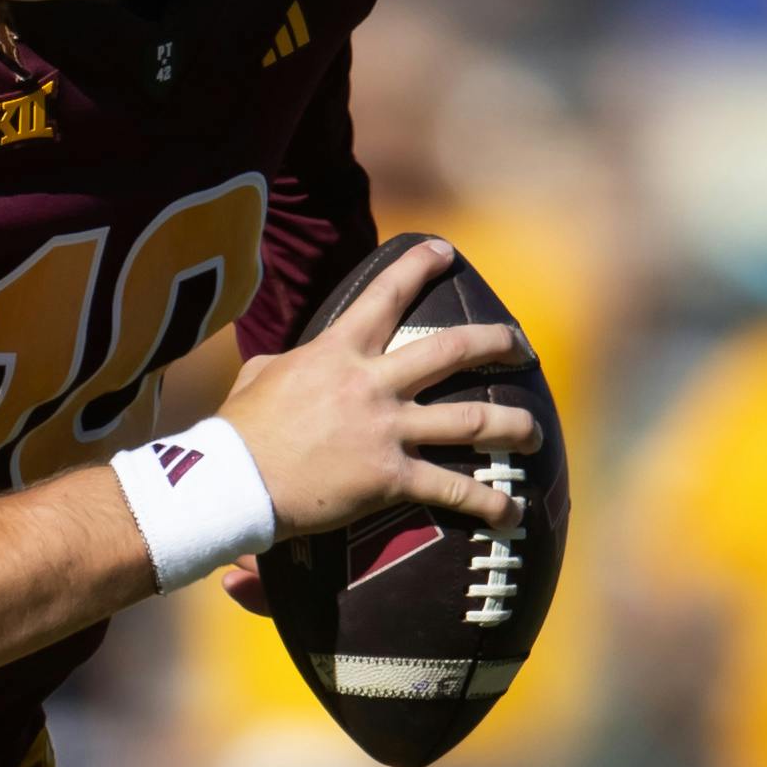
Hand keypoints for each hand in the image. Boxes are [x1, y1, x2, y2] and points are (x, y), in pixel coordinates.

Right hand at [219, 240, 537, 542]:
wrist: (231, 481)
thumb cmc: (238, 431)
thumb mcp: (259, 376)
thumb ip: (285, 362)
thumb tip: (288, 361)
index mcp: (339, 350)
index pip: (387, 293)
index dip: (420, 265)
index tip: (446, 252)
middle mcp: (373, 383)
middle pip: (453, 350)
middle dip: (498, 345)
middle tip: (522, 348)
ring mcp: (386, 430)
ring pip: (471, 421)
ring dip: (513, 425)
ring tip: (535, 433)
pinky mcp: (390, 477)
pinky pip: (453, 490)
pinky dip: (489, 503)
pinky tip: (512, 514)